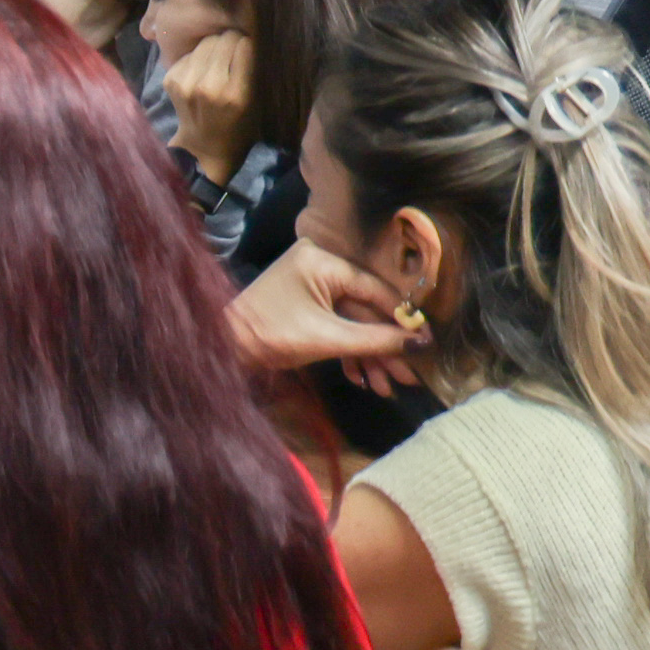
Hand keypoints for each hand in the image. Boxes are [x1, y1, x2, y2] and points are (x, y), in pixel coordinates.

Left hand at [162, 26, 257, 170]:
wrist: (205, 146)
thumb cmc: (239, 124)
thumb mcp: (255, 101)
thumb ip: (253, 70)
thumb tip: (250, 34)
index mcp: (234, 94)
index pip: (244, 47)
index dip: (248, 44)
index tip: (249, 48)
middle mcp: (208, 87)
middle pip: (222, 40)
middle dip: (231, 41)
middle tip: (234, 51)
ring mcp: (185, 83)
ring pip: (205, 43)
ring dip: (214, 47)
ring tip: (219, 61)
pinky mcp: (170, 80)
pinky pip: (189, 54)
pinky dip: (198, 58)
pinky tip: (202, 71)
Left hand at [230, 242, 422, 394]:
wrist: (223, 347)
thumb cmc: (270, 335)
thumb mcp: (328, 338)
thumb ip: (376, 340)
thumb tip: (421, 344)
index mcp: (323, 262)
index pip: (376, 290)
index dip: (403, 320)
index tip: (426, 344)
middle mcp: (319, 267)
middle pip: (366, 310)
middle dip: (385, 347)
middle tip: (409, 377)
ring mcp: (311, 288)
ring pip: (353, 323)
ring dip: (369, 356)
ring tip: (388, 388)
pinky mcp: (305, 307)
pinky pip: (336, 327)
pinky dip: (349, 352)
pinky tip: (363, 379)